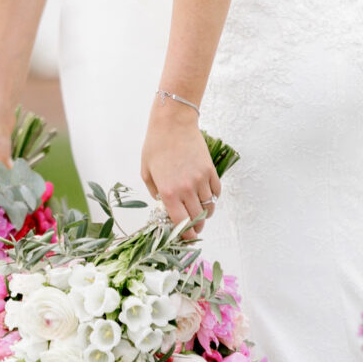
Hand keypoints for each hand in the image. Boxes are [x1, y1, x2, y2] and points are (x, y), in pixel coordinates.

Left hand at [141, 100, 220, 237]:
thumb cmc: (155, 146)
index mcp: (168, 192)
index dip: (185, 234)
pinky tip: (207, 198)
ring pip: (209, 206)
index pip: (181, 222)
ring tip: (201, 215)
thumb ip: (155, 192)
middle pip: (197, 218)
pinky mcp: (210, 170)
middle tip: (194, 229)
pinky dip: (213, 198)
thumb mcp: (146, 172)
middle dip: (196, 228)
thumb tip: (164, 205)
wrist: (173, 123)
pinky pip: (216, 191)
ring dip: (206, 214)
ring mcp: (200, 179)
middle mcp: (186, 189)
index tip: (186, 238)